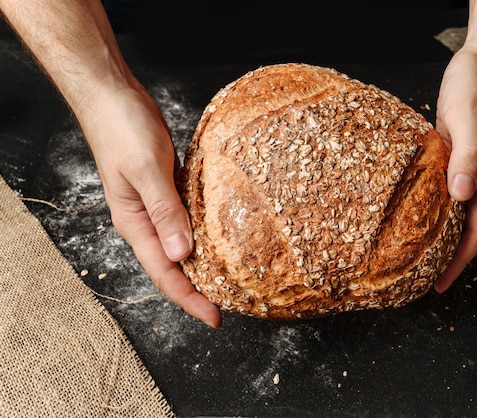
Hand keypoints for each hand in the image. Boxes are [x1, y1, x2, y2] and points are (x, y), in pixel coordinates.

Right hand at [80, 83, 221, 327]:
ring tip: (232, 279)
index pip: (165, 273)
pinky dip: (205, 232)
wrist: (114, 96)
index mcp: (135, 224)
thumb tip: (183, 254)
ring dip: (204, 263)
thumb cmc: (123, 129)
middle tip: (233, 304)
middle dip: (200, 289)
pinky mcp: (168, 189)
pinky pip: (188, 219)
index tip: (215, 318)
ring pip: (183, 244)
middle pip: (175, 266)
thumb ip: (165, 211)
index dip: (189, 299)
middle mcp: (146, 221)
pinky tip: (224, 237)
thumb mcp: (146, 170)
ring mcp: (158, 205)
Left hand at [434, 45, 476, 291]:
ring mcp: (472, 168)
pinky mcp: (459, 157)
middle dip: (450, 257)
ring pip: (459, 213)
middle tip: (423, 279)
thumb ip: (467, 154)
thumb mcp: (468, 116)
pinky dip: (436, 209)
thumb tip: (462, 194)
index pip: (476, 230)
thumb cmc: (476, 86)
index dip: (460, 260)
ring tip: (419, 256)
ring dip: (443, 236)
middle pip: (468, 228)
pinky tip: (418, 213)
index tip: (440, 285)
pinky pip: (450, 192)